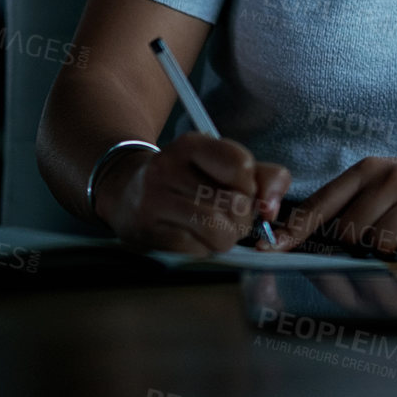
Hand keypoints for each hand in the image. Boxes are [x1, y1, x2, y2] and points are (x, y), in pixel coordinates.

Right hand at [97, 132, 289, 255]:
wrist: (125, 191)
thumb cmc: (186, 179)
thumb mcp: (221, 164)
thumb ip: (262, 177)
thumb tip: (271, 207)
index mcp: (190, 145)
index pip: (241, 165)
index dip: (252, 186)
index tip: (243, 191)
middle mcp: (168, 168)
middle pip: (235, 203)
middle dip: (242, 218)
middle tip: (229, 216)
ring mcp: (155, 201)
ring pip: (220, 231)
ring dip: (226, 238)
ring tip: (216, 230)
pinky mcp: (148, 233)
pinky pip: (198, 251)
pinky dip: (205, 249)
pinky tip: (193, 237)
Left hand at [269, 156, 396, 260]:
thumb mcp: (377, 184)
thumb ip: (344, 205)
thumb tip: (295, 236)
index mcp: (367, 169)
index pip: (322, 203)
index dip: (294, 230)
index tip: (269, 249)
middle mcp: (391, 176)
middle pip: (349, 231)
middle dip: (354, 247)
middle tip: (372, 245)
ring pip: (379, 243)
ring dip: (385, 252)